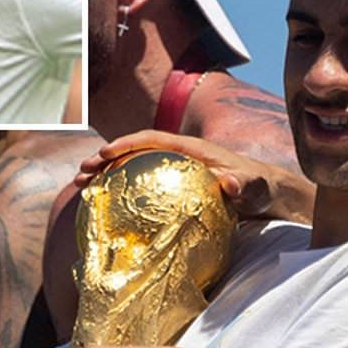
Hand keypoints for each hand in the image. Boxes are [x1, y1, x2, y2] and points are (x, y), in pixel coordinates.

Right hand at [78, 129, 310, 221]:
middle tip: (82, 171)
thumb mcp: (256, 187)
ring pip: (131, 168)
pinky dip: (118, 192)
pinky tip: (103, 208)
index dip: (127, 143)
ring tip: (81, 187)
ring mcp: (171, 171)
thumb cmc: (260, 189)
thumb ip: (246, 184)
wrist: (266, 194)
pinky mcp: (170, 188)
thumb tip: (230, 182)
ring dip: (105, 175)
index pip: (152, 139)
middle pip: (133, 151)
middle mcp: (177, 156)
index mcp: (190, 149)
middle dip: (105, 158)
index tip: (105, 153)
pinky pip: (139, 186)